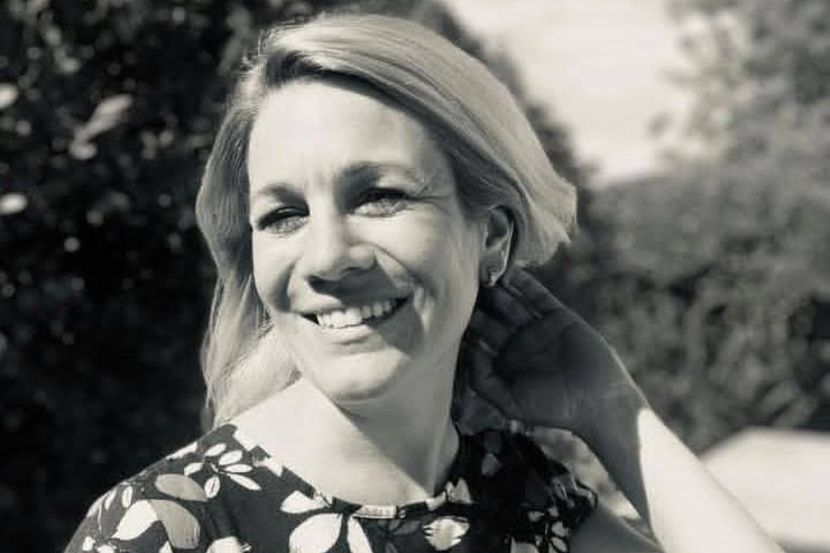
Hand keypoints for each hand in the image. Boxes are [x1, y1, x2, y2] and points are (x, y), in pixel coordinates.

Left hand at [456, 269, 646, 442]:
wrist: (596, 402)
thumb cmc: (552, 408)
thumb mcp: (509, 401)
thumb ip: (483, 380)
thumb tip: (466, 353)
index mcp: (505, 361)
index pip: (479, 338)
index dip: (464, 325)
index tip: (445, 309)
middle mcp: (518, 342)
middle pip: (492, 316)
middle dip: (476, 302)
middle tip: (457, 283)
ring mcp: (538, 327)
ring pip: (512, 302)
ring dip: (496, 289)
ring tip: (479, 272)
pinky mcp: (558, 317)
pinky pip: (538, 296)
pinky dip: (524, 283)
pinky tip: (508, 271)